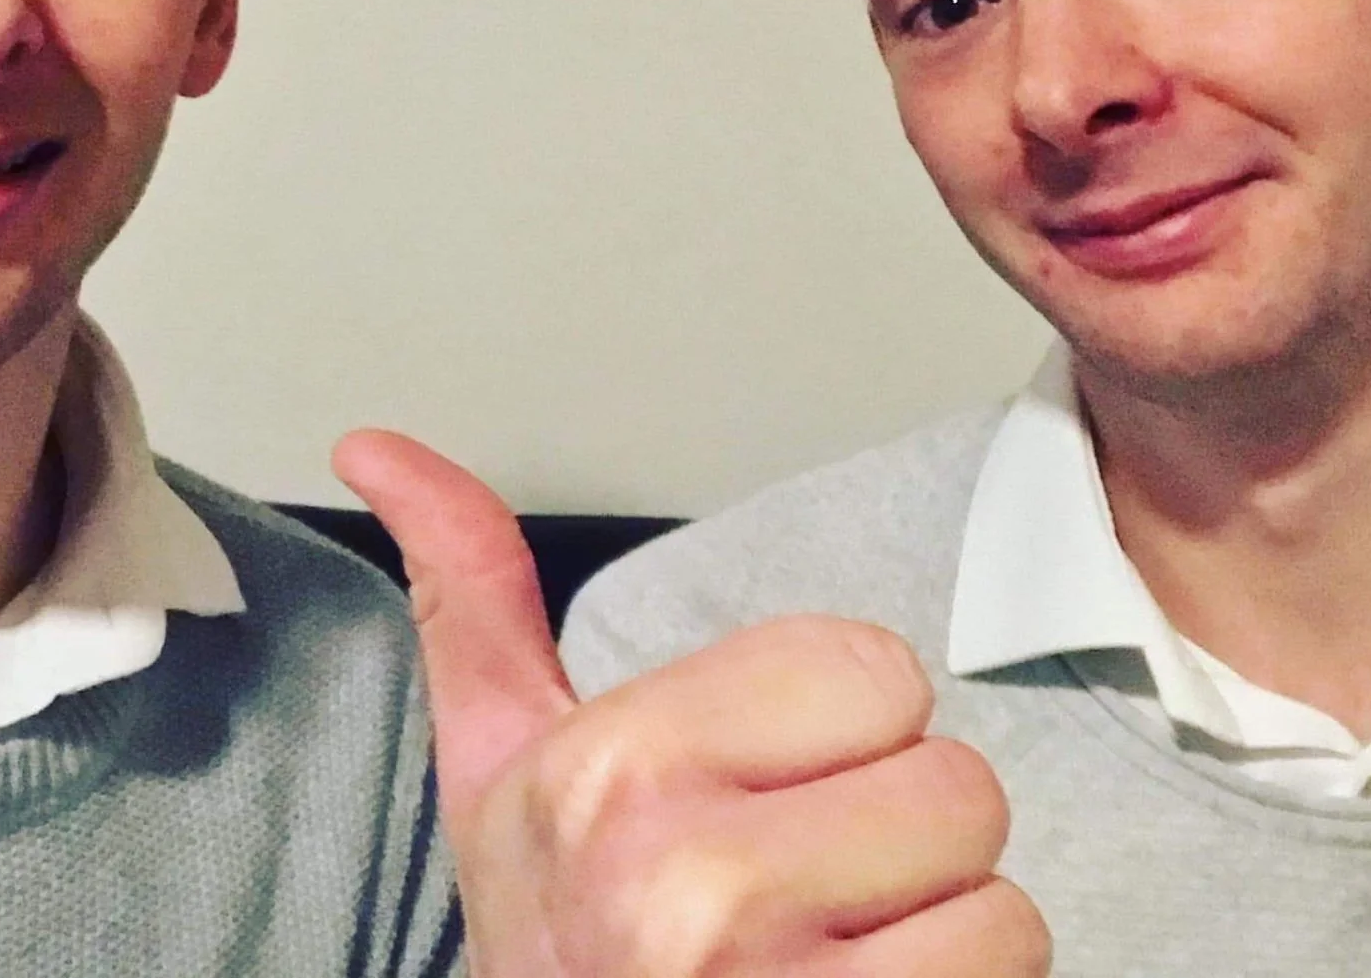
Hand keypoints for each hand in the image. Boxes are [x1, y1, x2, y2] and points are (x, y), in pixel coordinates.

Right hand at [335, 433, 1049, 977]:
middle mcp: (684, 888)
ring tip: (836, 962)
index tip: (760, 798)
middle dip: (893, 837)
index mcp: (604, 774)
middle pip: (951, 780)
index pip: (870, 670)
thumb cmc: (557, 948)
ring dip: (939, 937)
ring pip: (997, 898)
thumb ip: (470, 597)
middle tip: (805, 893)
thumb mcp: (493, 772)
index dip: (833, 736)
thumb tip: (373, 444)